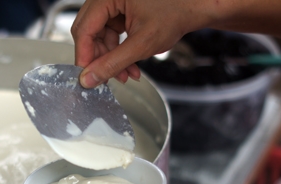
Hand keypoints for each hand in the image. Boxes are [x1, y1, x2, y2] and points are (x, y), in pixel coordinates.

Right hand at [71, 0, 211, 87]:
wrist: (196, 6)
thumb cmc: (176, 13)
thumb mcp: (142, 44)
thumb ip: (112, 64)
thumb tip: (89, 78)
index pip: (84, 29)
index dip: (84, 56)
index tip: (86, 77)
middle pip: (89, 32)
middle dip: (99, 59)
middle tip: (105, 78)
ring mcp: (114, 2)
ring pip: (100, 36)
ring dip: (111, 59)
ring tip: (125, 75)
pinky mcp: (120, 10)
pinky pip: (111, 34)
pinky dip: (119, 52)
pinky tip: (130, 65)